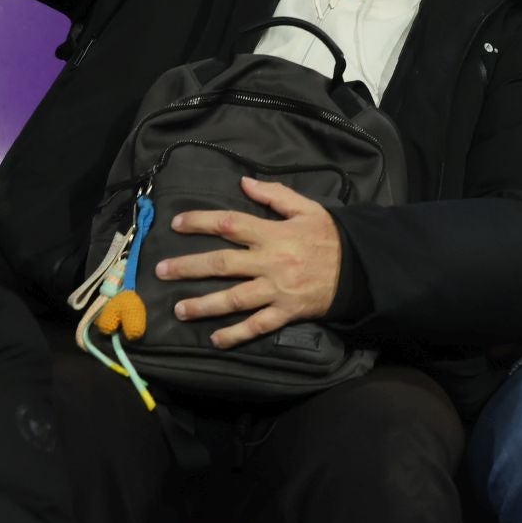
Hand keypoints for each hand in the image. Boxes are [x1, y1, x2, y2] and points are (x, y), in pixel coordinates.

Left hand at [155, 177, 341, 348]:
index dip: (201, 222)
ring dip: (203, 305)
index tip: (177, 223)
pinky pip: (257, 326)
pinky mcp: (286, 312)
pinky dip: (235, 334)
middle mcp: (270, 262)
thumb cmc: (331, 236)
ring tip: (179, 309)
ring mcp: (277, 290)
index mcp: (274, 234)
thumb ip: (275, 195)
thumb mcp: (308, 208)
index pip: (230, 224)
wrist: (360, 268)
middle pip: (222, 263)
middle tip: (161, 271)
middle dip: (188, 267)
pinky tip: (215, 340)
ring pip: (233, 299)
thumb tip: (243, 182)